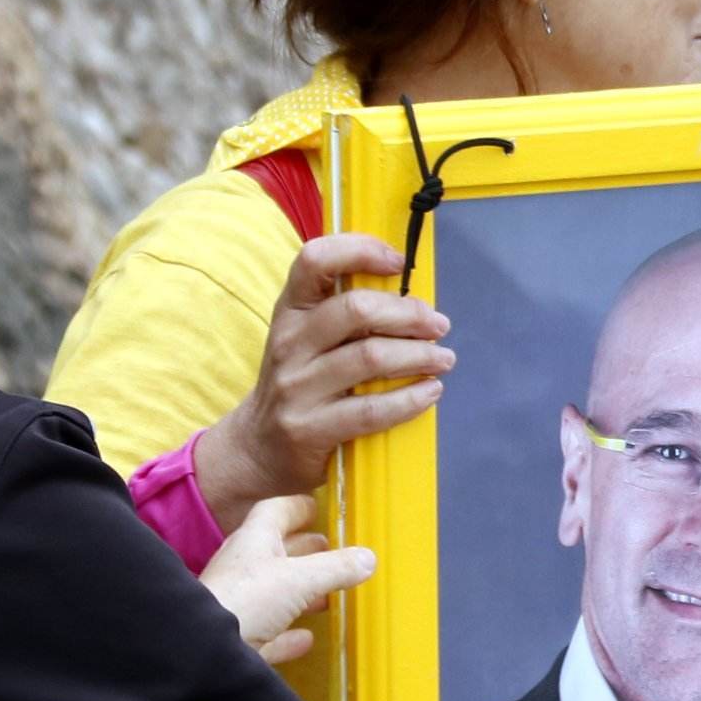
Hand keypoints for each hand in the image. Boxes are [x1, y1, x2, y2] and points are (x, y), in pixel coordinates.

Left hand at [196, 493, 372, 667]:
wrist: (203, 651)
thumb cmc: (246, 600)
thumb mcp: (299, 579)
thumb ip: (335, 568)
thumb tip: (368, 558)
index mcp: (254, 540)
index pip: (275, 511)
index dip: (298, 507)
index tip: (318, 506)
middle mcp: (243, 567)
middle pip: (277, 550)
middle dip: (305, 548)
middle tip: (331, 549)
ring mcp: (239, 604)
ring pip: (274, 591)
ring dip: (300, 591)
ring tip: (328, 594)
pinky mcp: (239, 638)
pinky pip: (270, 632)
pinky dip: (289, 633)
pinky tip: (306, 638)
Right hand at [204, 232, 453, 513]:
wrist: (258, 450)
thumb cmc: (299, 386)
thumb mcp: (305, 340)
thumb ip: (344, 315)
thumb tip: (412, 299)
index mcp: (289, 311)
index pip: (315, 260)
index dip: (361, 251)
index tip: (399, 263)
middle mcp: (289, 343)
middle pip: (356, 310)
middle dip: (408, 314)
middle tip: (438, 324)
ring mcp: (296, 387)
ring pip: (370, 357)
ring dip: (419, 355)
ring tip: (443, 359)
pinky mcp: (310, 428)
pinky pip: (371, 410)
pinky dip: (410, 399)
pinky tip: (430, 392)